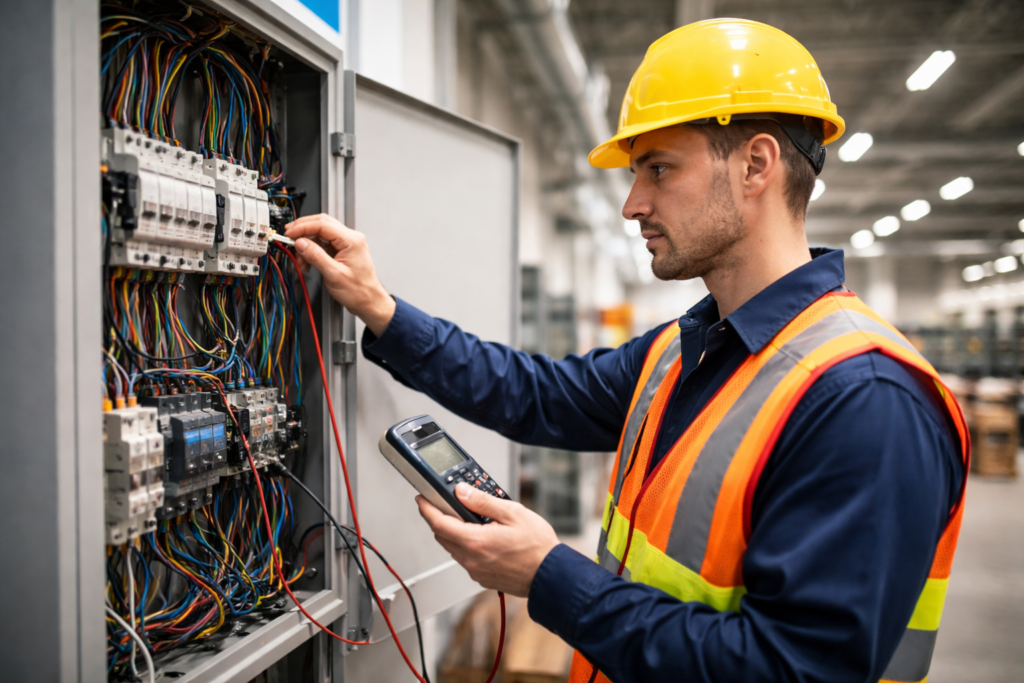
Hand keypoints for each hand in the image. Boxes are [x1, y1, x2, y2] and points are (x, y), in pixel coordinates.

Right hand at [284, 214, 395, 335]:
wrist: (369, 302)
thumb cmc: (359, 291)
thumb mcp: (333, 274)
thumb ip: (316, 256)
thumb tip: (301, 243)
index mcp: (351, 240)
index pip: (322, 224)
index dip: (303, 227)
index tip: (290, 234)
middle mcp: (351, 238)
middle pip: (322, 224)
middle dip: (303, 231)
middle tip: (289, 237)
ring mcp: (347, 244)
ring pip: (321, 235)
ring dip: (307, 244)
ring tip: (300, 259)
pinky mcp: (343, 251)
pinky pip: (324, 245)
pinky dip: (313, 251)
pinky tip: (307, 262)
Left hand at [417, 483, 559, 596]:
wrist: (551, 576)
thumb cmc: (537, 547)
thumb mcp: (512, 513)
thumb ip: (483, 501)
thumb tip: (462, 492)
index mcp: (475, 541)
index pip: (439, 523)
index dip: (426, 509)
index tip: (421, 499)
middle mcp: (471, 559)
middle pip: (442, 536)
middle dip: (439, 519)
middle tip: (445, 505)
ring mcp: (476, 571)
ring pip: (453, 548)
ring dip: (453, 533)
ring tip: (468, 519)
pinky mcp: (483, 578)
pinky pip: (465, 559)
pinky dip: (466, 546)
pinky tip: (481, 537)